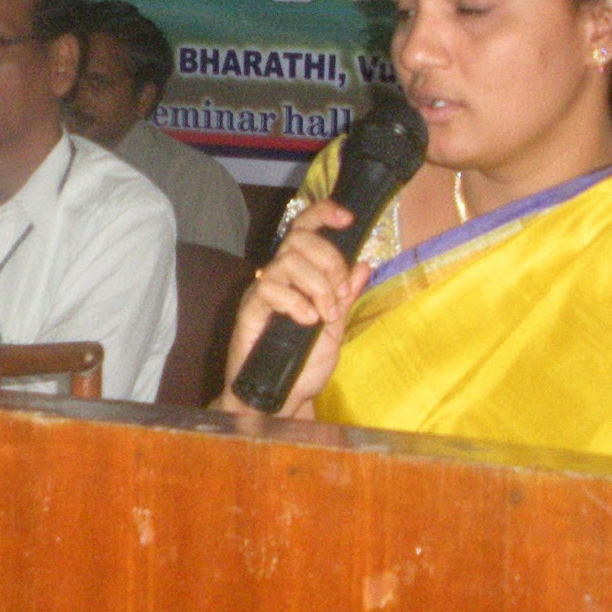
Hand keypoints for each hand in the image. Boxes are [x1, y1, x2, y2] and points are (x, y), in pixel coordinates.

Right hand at [216, 199, 371, 418]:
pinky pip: (270, 289)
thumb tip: (363, 264)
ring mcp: (261, 291)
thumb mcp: (335, 329)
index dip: (323, 213)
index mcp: (299, 274)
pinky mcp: (248, 310)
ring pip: (287, 261)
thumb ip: (345, 297)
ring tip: (325, 316)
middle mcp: (278, 276)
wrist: (279, 398)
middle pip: (298, 238)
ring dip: (317, 286)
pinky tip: (306, 321)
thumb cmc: (302, 365)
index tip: (348, 218)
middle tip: (338, 297)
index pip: (305, 229)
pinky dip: (295, 302)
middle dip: (329, 262)